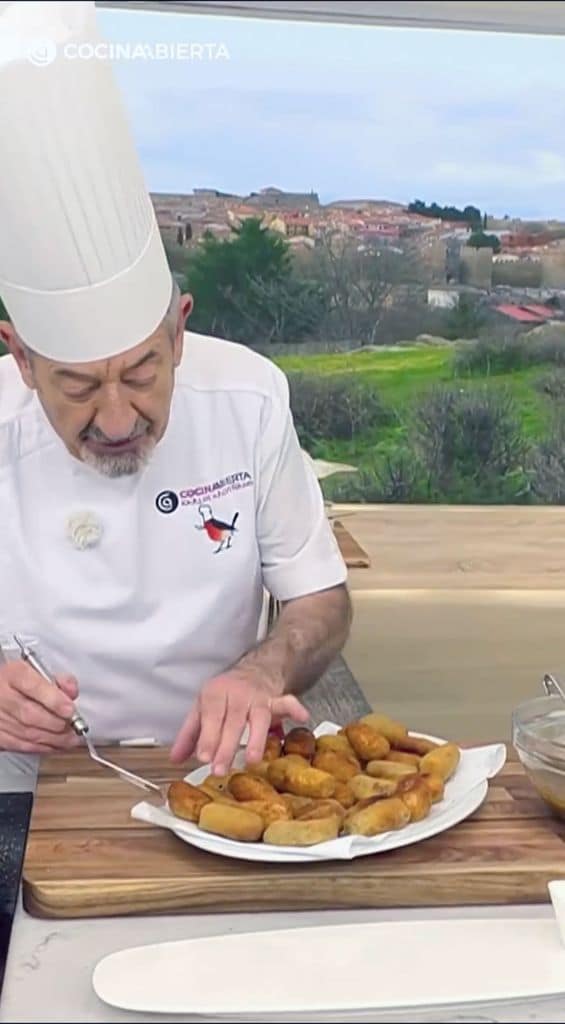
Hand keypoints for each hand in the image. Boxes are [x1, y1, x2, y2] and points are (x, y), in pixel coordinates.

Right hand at [0, 661, 81, 753]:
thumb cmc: (21, 683)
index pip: (33, 686)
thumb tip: (71, 691)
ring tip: (72, 739)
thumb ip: (58, 680)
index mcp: (14, 674)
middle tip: (75, 727)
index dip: (54, 700)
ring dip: (53, 739)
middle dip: (57, 723)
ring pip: (27, 733)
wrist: (2, 693)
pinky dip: (42, 747)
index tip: (70, 710)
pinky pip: (20, 745)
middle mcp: (2, 695)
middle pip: (30, 714)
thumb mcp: (38, 671)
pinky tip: (56, 745)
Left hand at [170, 669, 308, 774]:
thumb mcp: (202, 708)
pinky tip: (303, 717)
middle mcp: (237, 694)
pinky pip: (287, 702)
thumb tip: (176, 759)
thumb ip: (189, 734)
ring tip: (253, 759)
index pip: (210, 716)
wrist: (254, 669)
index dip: (208, 736)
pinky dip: (295, 708)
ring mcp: (258, 697)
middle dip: (226, 746)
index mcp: (215, 694)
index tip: (203, 757)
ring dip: (256, 738)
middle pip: (232, 721)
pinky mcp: (276, 700)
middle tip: (220, 769)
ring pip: (258, 717)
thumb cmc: (225, 694)